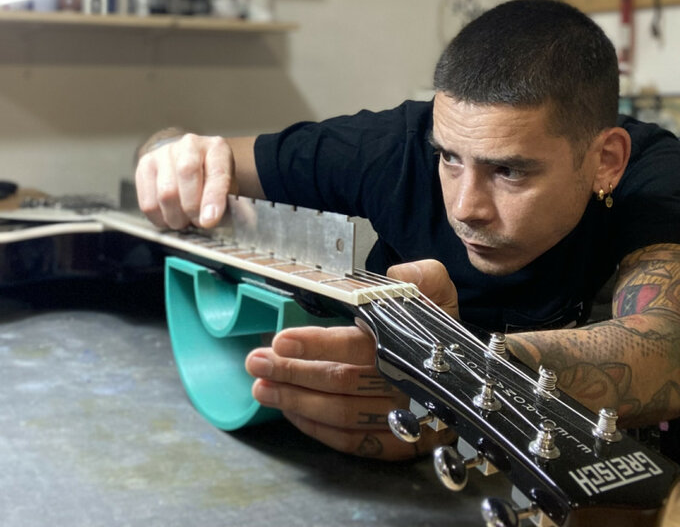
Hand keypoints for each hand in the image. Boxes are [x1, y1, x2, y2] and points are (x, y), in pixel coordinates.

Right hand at [135, 133, 234, 228]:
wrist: (190, 164)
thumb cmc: (211, 180)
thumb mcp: (227, 189)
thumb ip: (222, 202)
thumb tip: (209, 220)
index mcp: (216, 148)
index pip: (216, 172)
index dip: (213, 198)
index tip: (210, 220)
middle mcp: (189, 144)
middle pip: (186, 175)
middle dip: (192, 208)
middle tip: (198, 222)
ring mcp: (164, 152)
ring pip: (165, 193)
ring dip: (175, 217)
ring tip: (184, 219)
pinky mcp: (145, 166)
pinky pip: (148, 203)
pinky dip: (159, 218)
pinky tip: (169, 215)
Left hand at [245, 260, 458, 459]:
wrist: (463, 367)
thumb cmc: (434, 323)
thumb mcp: (435, 288)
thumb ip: (422, 275)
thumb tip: (397, 275)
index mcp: (409, 344)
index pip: (358, 346)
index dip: (317, 344)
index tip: (281, 340)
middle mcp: (405, 385)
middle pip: (341, 383)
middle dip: (292, 373)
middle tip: (256, 362)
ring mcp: (401, 419)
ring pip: (340, 415)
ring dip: (295, 401)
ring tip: (261, 386)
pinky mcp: (396, 443)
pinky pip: (351, 442)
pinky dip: (316, 428)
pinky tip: (290, 411)